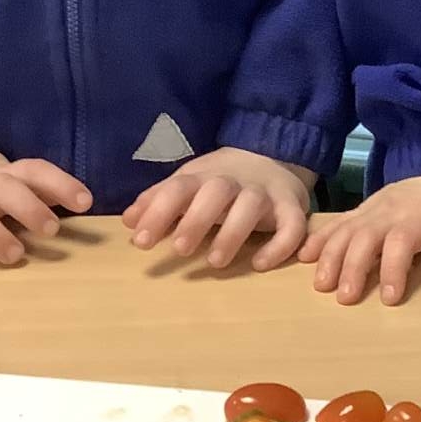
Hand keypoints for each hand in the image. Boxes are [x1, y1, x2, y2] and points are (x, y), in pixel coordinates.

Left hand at [122, 148, 313, 269]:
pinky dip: (280, 245)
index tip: (140, 241)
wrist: (272, 156)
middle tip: (180, 249)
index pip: (179, 188)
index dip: (159, 211)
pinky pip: (292, 225)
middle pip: (217, 192)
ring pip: (252, 206)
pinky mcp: (293, 208)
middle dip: (197, 219)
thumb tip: (127, 220)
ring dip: (233, 232)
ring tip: (215, 262)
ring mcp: (265, 193)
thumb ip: (160, 200)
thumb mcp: (189, 183)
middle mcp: (235, 182)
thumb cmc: (220, 181)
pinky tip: (260, 265)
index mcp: (204, 176)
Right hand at [298, 176, 420, 304]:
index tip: (389, 298)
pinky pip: (337, 223)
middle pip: (366, 235)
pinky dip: (319, 239)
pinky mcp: (361, 211)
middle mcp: (392, 208)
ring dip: (331, 256)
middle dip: (353, 266)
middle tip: (346, 299)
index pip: (402, 238)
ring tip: (322, 286)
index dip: (392, 267)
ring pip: (346, 229)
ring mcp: (373, 208)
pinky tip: (303, 257)